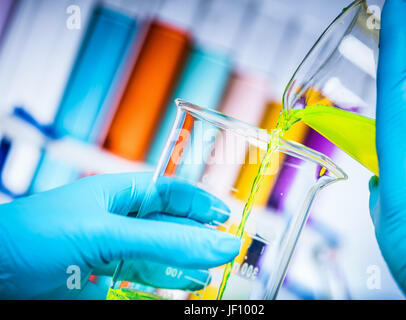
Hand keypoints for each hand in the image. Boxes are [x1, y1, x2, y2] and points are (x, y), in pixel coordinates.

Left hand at [0, 173, 239, 298]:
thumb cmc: (36, 236)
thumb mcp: (106, 234)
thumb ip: (165, 241)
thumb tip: (222, 243)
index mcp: (117, 193)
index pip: (170, 191)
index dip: (199, 201)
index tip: (227, 215)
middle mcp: (119, 219)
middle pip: (170, 225)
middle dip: (198, 236)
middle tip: (227, 249)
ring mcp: (112, 250)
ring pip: (161, 255)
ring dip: (186, 264)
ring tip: (211, 274)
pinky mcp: (104, 280)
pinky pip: (144, 279)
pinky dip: (166, 283)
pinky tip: (184, 287)